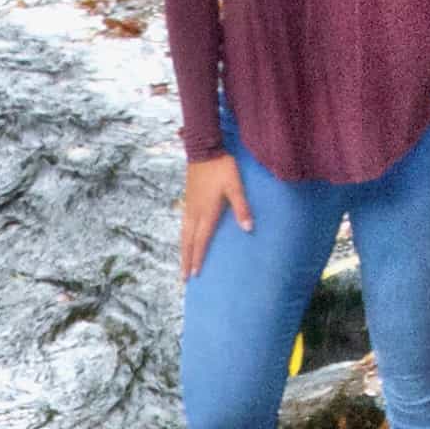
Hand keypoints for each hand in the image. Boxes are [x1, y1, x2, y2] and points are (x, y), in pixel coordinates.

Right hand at [177, 152, 253, 280]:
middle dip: (186, 260)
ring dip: (182, 251)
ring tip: (182, 264)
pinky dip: (182, 238)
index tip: (195, 274)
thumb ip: (242, 207)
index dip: (198, 257)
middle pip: (188, 242)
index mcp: (207, 212)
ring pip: (183, 234)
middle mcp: (195, 212)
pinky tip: (184, 240)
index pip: (201, 240)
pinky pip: (183, 225)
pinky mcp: (188, 201)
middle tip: (183, 278)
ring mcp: (189, 207)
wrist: (204, 150)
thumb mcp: (236, 186)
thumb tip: (248, 228)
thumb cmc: (222, 168)